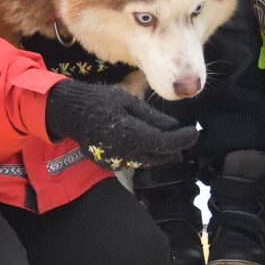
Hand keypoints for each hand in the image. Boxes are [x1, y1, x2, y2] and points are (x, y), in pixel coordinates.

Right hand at [43, 79, 198, 168]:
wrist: (70, 113)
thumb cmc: (99, 101)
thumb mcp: (127, 101)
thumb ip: (151, 117)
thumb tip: (173, 128)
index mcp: (132, 135)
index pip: (166, 143)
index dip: (183, 139)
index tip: (194, 132)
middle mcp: (126, 153)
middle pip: (159, 156)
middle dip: (173, 146)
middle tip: (181, 133)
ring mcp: (117, 161)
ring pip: (148, 160)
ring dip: (159, 150)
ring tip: (163, 134)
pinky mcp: (110, 163)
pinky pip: (134, 160)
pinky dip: (143, 151)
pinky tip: (141, 138)